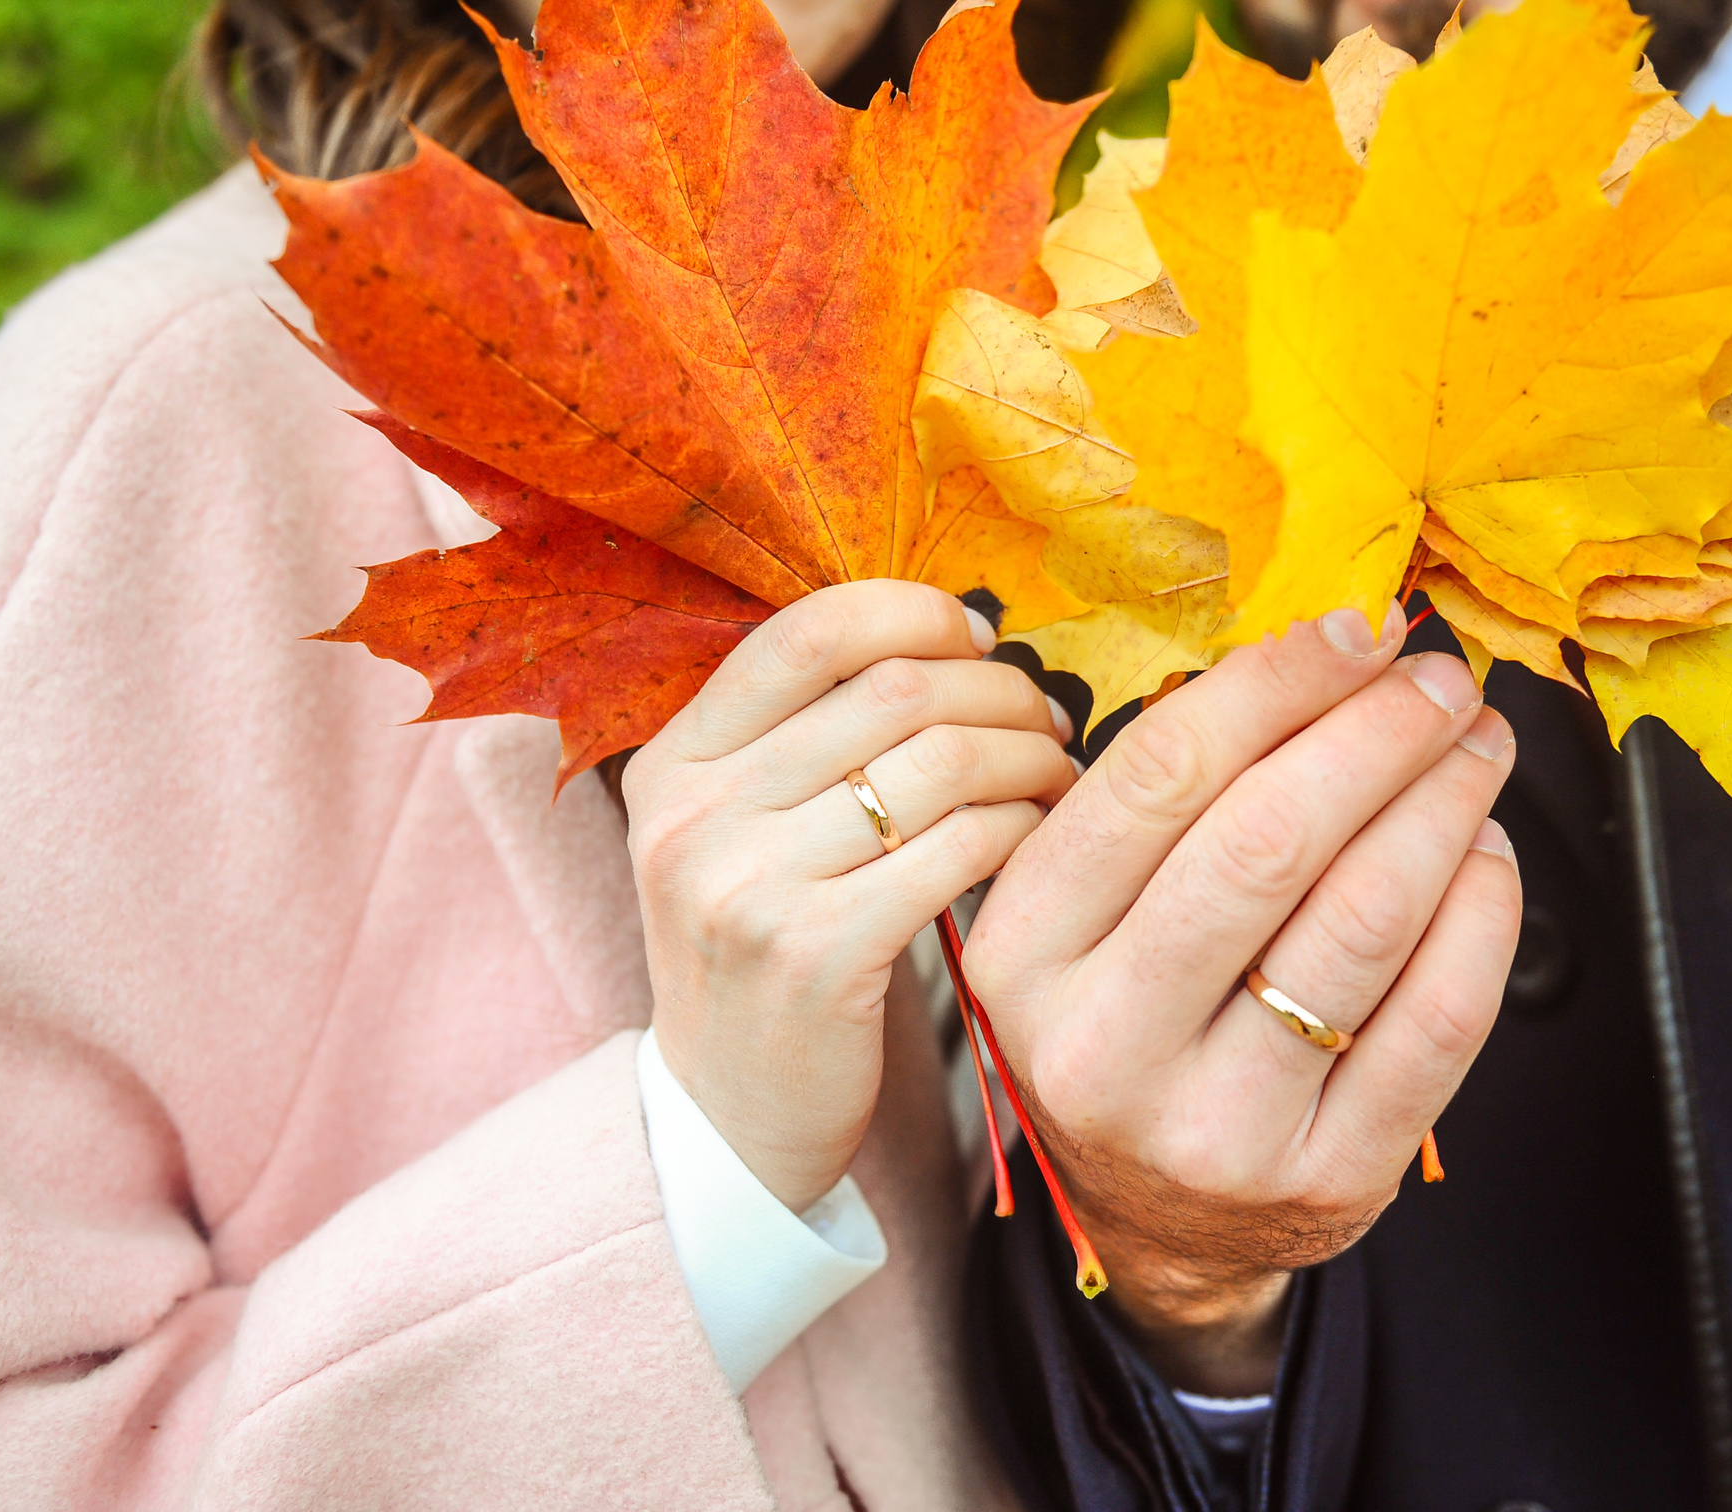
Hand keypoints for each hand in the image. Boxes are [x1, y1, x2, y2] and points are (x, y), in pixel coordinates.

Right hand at [625, 581, 1077, 1211]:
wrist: (733, 1116)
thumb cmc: (771, 950)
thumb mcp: (740, 830)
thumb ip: (809, 735)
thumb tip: (959, 632)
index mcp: (676, 761)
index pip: (809, 631)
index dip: (916, 613)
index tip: (980, 641)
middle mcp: (695, 814)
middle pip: (893, 690)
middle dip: (998, 691)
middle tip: (1045, 718)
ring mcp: (747, 885)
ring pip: (938, 761)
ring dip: (1027, 757)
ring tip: (1055, 776)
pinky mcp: (815, 955)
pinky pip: (959, 847)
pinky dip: (1019, 828)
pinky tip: (1038, 839)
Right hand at [962, 604, 1521, 1392]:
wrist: (1159, 1227)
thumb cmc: (1130, 1026)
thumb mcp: (1081, 920)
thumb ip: (1164, 802)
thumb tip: (1322, 654)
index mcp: (1023, 952)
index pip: (1159, 777)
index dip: (1278, 683)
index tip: (1356, 630)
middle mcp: (1102, 1044)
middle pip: (1267, 840)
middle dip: (1376, 734)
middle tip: (1439, 683)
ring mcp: (1215, 1125)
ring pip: (1363, 921)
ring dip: (1444, 803)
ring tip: (1474, 747)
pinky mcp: (1326, 1179)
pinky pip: (1438, 1019)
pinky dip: (1481, 912)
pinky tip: (1484, 854)